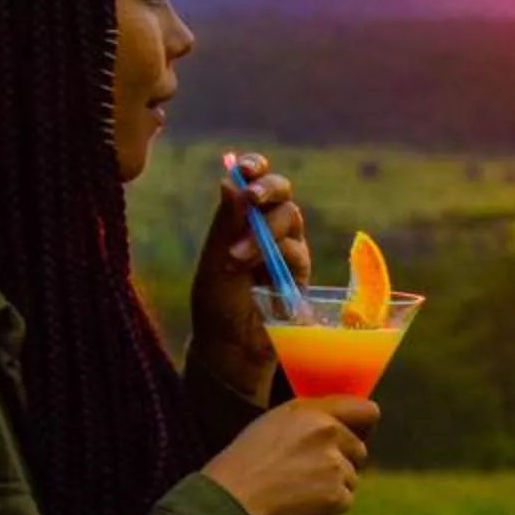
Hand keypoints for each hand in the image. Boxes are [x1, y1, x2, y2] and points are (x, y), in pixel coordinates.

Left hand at [188, 154, 310, 394]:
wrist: (230, 347)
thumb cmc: (217, 305)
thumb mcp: (213, 262)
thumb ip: (225, 225)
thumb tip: (229, 181)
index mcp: (241, 219)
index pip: (253, 182)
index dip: (254, 168)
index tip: (245, 167)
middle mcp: (267, 229)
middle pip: (281, 192)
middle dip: (269, 189)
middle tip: (252, 200)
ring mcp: (287, 249)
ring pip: (290, 217)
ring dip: (263, 231)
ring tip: (237, 258)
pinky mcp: (300, 272)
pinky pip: (296, 250)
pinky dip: (276, 252)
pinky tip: (252, 269)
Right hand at [203, 396, 376, 514]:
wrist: (234, 498)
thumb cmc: (247, 460)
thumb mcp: (275, 420)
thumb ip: (312, 417)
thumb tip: (340, 422)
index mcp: (315, 413)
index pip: (367, 411)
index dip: (363, 425)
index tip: (356, 433)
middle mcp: (331, 435)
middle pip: (359, 449)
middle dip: (342, 460)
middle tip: (308, 471)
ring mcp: (336, 467)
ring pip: (352, 476)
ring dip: (334, 484)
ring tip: (298, 487)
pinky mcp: (338, 496)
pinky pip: (346, 500)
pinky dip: (330, 505)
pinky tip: (302, 503)